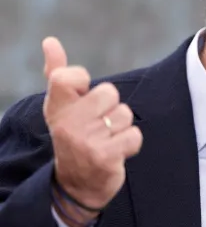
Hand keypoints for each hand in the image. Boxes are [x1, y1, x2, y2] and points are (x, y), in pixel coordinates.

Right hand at [42, 37, 142, 223]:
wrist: (77, 185)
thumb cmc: (74, 136)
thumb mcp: (62, 107)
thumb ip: (57, 74)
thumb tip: (50, 41)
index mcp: (56, 108)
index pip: (68, 77)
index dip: (83, 81)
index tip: (81, 97)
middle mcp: (67, 124)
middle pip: (110, 93)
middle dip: (111, 108)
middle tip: (99, 126)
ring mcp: (85, 141)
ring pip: (125, 114)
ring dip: (122, 128)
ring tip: (107, 140)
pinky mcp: (104, 157)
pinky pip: (134, 135)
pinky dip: (131, 144)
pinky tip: (116, 152)